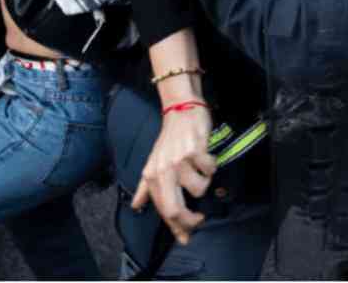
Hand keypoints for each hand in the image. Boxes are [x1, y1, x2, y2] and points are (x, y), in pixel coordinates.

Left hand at [132, 105, 216, 244]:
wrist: (181, 111)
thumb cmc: (170, 140)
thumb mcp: (153, 163)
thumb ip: (145, 187)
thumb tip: (136, 207)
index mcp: (152, 176)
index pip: (163, 210)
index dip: (176, 227)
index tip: (186, 236)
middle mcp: (163, 171)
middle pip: (174, 209)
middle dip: (189, 221)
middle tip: (198, 219)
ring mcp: (178, 161)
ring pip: (199, 189)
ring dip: (205, 181)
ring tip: (201, 169)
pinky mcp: (194, 151)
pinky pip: (210, 169)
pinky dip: (212, 165)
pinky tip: (206, 156)